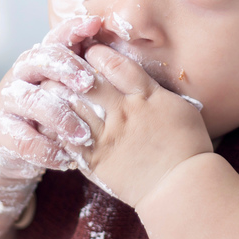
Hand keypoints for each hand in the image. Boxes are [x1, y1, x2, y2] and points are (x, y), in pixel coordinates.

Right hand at [0, 15, 103, 180]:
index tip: (95, 24)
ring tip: (84, 135)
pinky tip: (67, 159)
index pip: (54, 38)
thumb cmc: (48, 110)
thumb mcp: (63, 88)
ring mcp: (8, 103)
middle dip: (66, 68)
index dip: (73, 29)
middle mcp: (21, 76)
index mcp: (39, 60)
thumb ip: (83, 72)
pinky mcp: (2, 133)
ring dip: (61, 117)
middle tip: (89, 82)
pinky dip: (47, 150)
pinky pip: (24, 140)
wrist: (7, 145)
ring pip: (32, 101)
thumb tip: (119, 54)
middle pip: (40, 60)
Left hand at [54, 42, 213, 208]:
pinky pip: (69, 139)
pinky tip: (52, 120)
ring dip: (58, 95)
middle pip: (88, 82)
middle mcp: (123, 112)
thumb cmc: (188, 146)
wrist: (182, 187)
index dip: (99, 53)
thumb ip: (156, 91)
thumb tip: (139, 79)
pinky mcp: (96, 160)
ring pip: (73, 107)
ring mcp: (107, 137)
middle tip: (61, 65)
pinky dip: (57, 127)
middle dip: (71, 70)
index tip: (91, 51)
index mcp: (146, 96)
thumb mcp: (180, 107)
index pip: (116, 65)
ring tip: (50, 89)